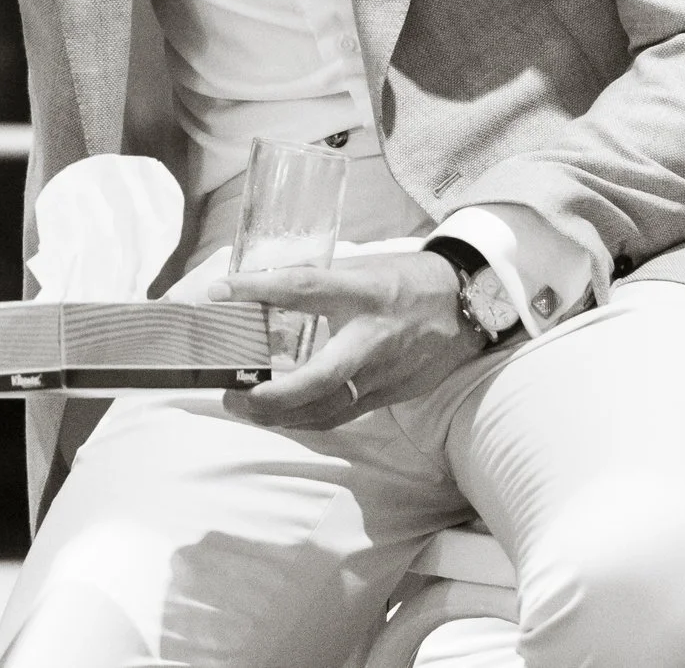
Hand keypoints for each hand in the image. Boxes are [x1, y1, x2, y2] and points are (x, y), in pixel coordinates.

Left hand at [212, 251, 484, 428]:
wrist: (466, 306)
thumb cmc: (407, 280)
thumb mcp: (363, 268)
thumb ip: (319, 281)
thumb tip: (261, 285)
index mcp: (363, 291)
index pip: (303, 288)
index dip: (258, 289)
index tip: (218, 291)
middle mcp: (373, 337)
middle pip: (320, 378)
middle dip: (273, 397)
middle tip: (233, 394)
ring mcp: (384, 372)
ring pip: (328, 408)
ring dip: (281, 414)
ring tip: (244, 405)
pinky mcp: (389, 394)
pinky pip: (342, 413)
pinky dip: (306, 416)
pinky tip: (281, 412)